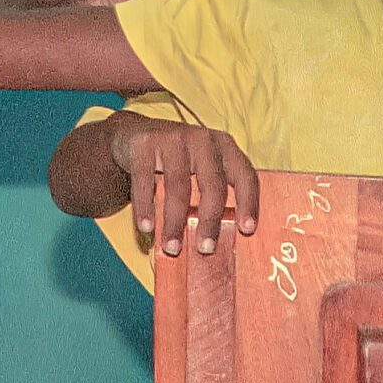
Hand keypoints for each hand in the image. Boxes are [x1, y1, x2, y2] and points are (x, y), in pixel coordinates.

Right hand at [106, 116, 257, 256]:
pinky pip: (145, 180)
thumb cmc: (175, 161)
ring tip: (171, 248)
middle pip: (213, 185)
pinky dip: (145, 207)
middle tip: (206, 249)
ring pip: (178, 187)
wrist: (133, 132)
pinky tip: (146, 228)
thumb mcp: (200, 167)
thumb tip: (221, 242)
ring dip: (174, 222)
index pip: (245, 175)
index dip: (249, 202)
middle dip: (210, 221)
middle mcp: (203, 139)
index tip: (247, 229)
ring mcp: (173, 138)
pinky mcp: (144, 143)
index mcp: (225, 147)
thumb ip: (212, 193)